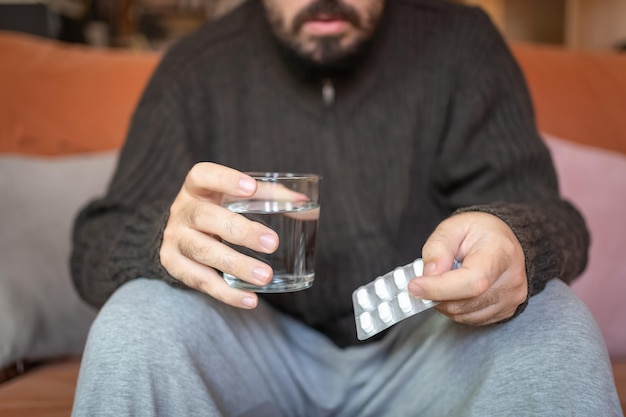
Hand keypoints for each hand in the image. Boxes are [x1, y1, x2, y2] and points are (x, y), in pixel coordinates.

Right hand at [159, 163, 278, 308]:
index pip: (203, 175)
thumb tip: (304, 203)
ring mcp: (175, 238)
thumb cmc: (218, 209)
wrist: (181, 233)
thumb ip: (269, 196)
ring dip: (236, 265)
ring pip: (203, 251)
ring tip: (265, 276)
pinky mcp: (173, 264)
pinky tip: (250, 299)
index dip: (225, 180)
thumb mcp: (235, 197)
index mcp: (197, 187)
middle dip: (241, 231)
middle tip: (273, 244)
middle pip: (206, 217)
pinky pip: (201, 281)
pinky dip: (227, 293)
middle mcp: (181, 210)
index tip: (251, 188)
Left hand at [408, 212, 527, 324]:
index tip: (415, 285)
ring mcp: (511, 298)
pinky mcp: (506, 310)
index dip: (439, 288)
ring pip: (465, 314)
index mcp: (501, 253)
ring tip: (443, 281)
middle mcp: (512, 279)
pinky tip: (455, 291)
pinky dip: (456, 308)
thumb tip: (429, 275)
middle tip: (424, 281)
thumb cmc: (478, 231)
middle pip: (466, 302)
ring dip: (444, 303)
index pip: (472, 281)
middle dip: (436, 295)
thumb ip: (437, 249)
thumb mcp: (452, 227)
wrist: (502, 239)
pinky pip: (471, 319)